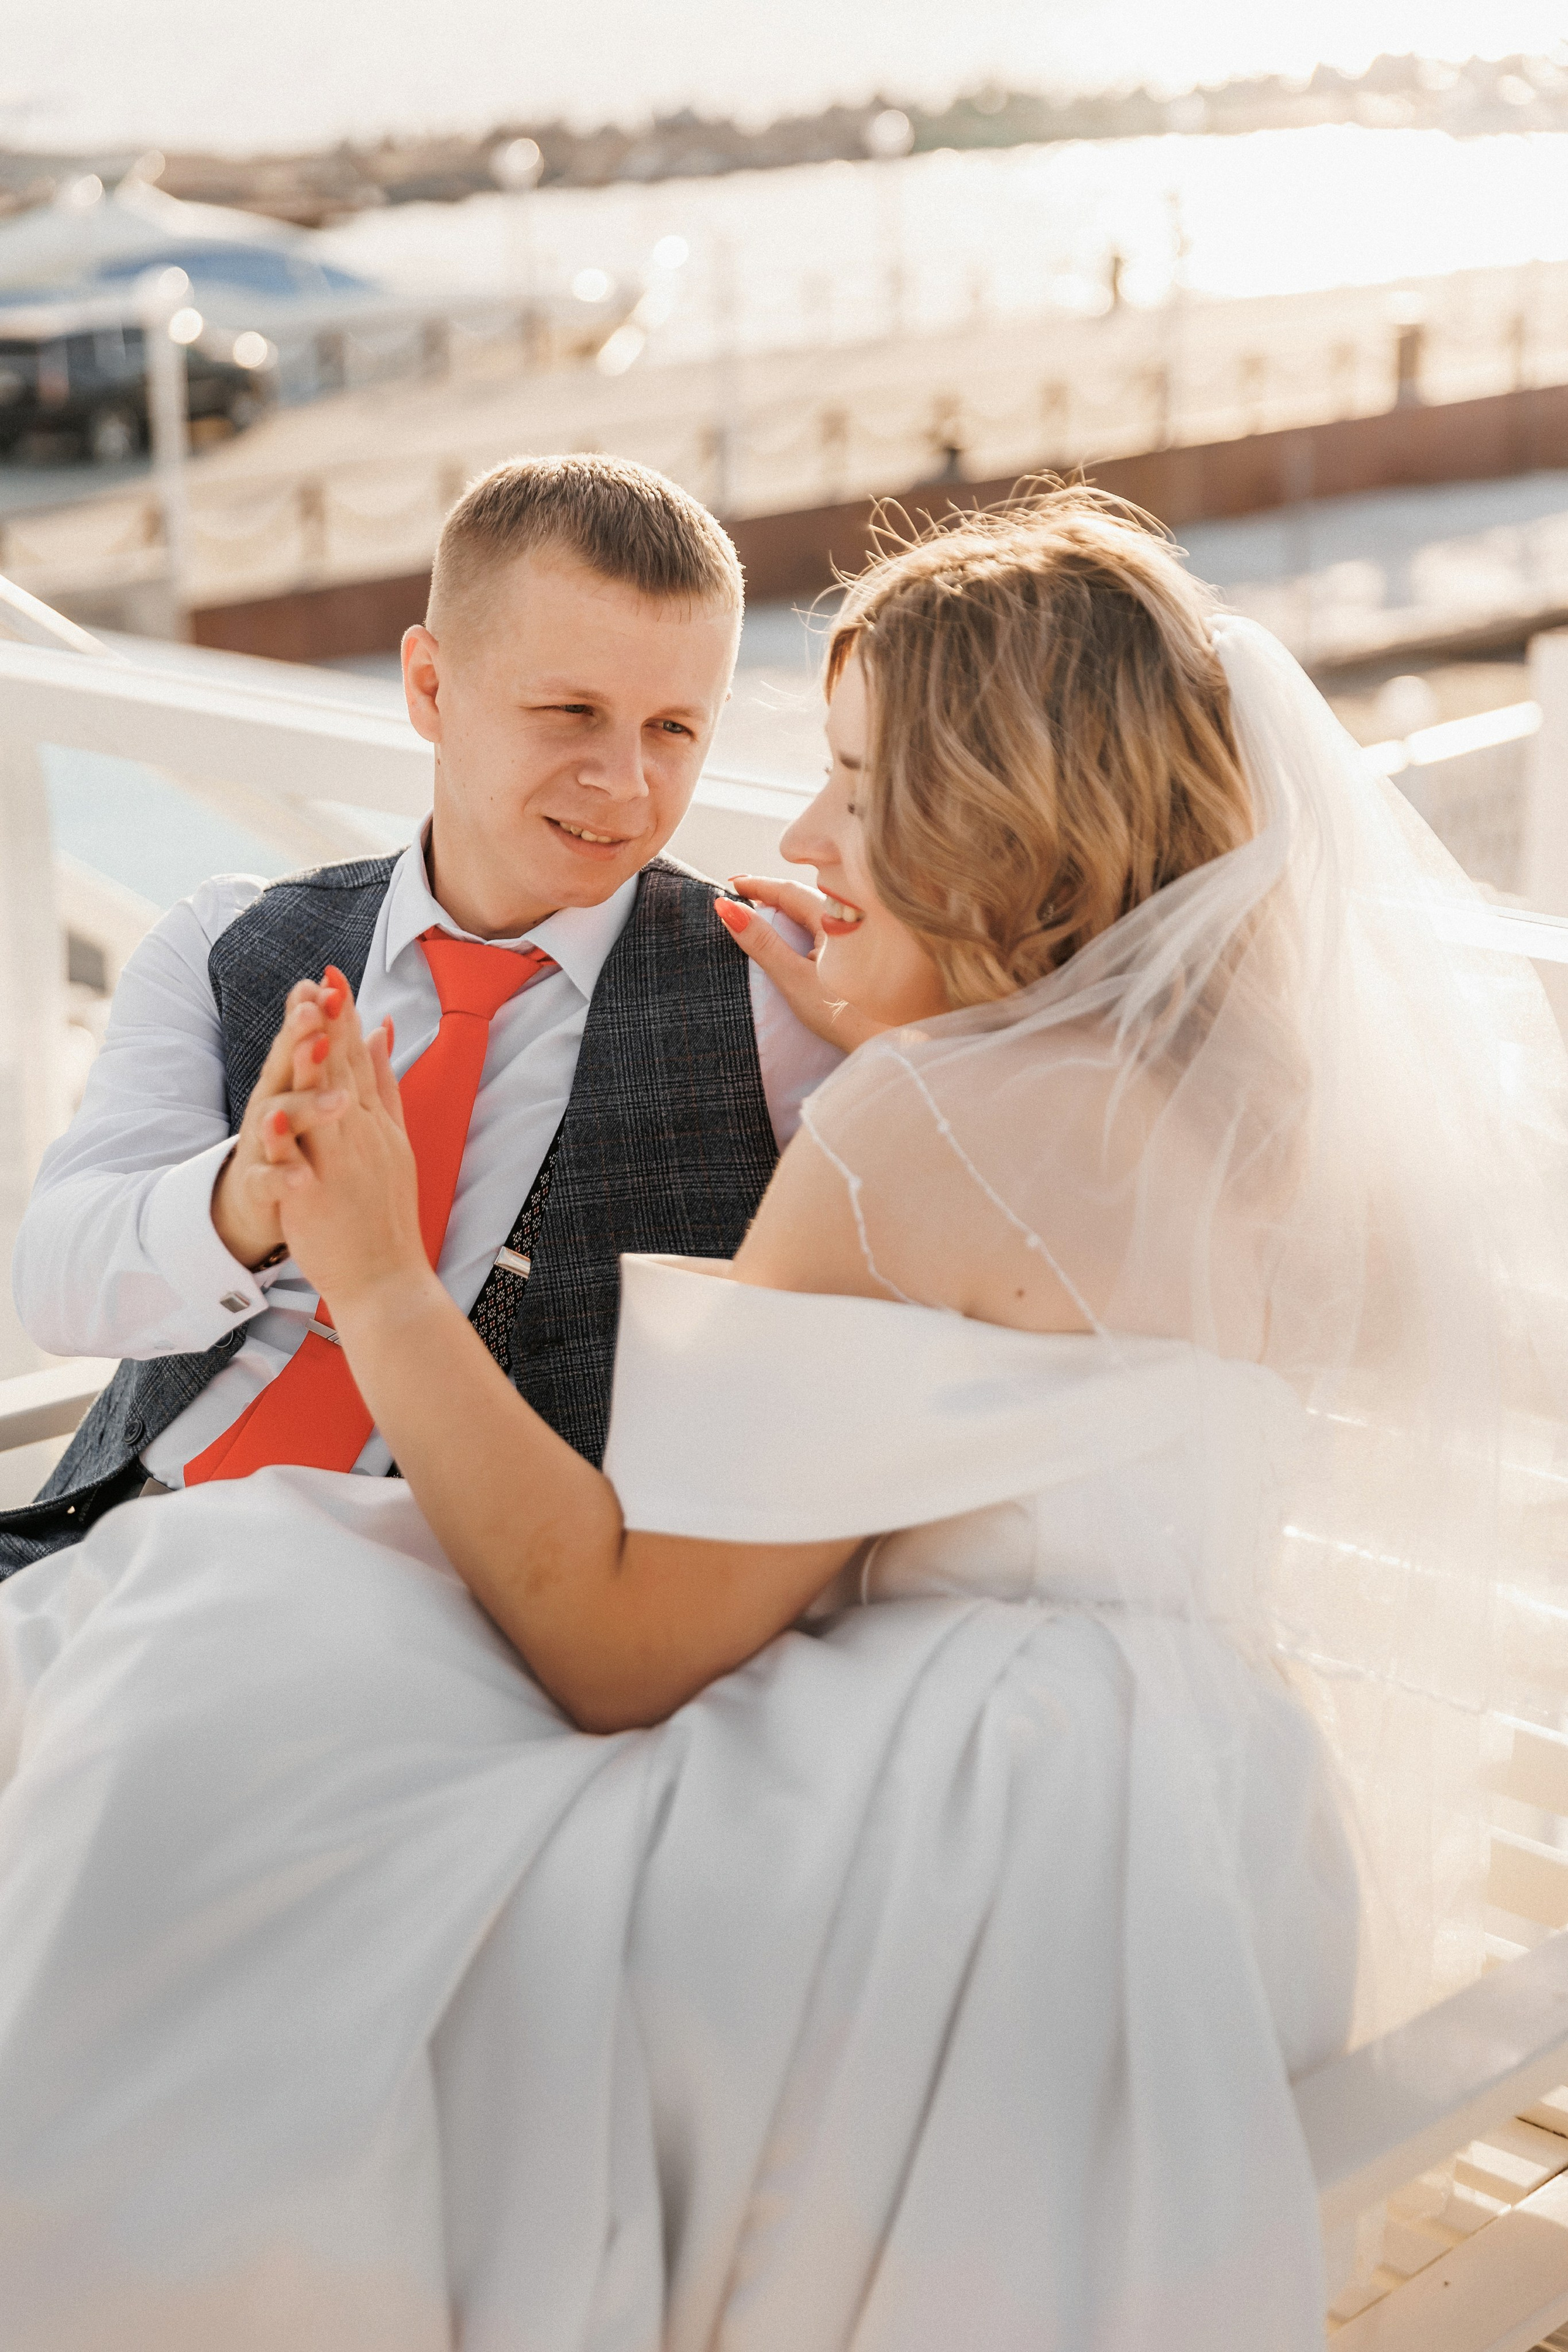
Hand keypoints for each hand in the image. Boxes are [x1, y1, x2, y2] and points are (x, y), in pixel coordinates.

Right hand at [211, 972, 348, 1268]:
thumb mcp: (311, 1093)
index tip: (329, 982)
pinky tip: (300, 1176)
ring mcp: (260, 1146)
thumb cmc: (292, 1144)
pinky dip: (282, 1177)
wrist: (254, 1204)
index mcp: (290, 1084)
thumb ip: (329, 1052)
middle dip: (298, 1041)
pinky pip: (267, 1180)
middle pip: (285, 1070)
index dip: (316, 1013)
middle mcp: (271, 1107)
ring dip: (301, 1105)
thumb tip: (347, 1007)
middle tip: (314, 1015)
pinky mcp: (257, 1187)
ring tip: (332, 1098)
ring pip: (278, 1122)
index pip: (303, 1041)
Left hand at [252, 981, 431, 1320]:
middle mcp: (361, 1137)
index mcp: (374, 1123)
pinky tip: (272, 1110)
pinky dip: (287, 1138)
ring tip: (304, 1026)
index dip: (345, 1017)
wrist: (388, 1277)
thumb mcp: (393, 1140)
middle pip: (344, 1073)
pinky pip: (298, 1165)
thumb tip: (380, 1033)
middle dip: (333, 1025)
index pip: (357, 1060)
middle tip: (323, 979)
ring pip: (326, 1108)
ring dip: (315, 1066)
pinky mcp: (317, 1199)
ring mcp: (341, 1166)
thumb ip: (385, 1086)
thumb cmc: (386, 1211)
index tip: (332, 974)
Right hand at [715, 878, 888, 1051]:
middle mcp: (852, 920)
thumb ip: (762, 944)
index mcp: (838, 918)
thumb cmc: (846, 1014)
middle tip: (739, 896)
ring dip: (786, 911)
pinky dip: (801, 927)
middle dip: (769, 896)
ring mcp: (859, 937)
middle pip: (802, 899)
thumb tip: (727, 910)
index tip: (730, 885)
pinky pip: (825, 929)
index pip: (789, 891)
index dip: (757, 886)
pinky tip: (792, 936)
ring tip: (758, 913)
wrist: (892, 1040)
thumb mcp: (795, 978)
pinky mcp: (861, 956)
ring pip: (814, 913)